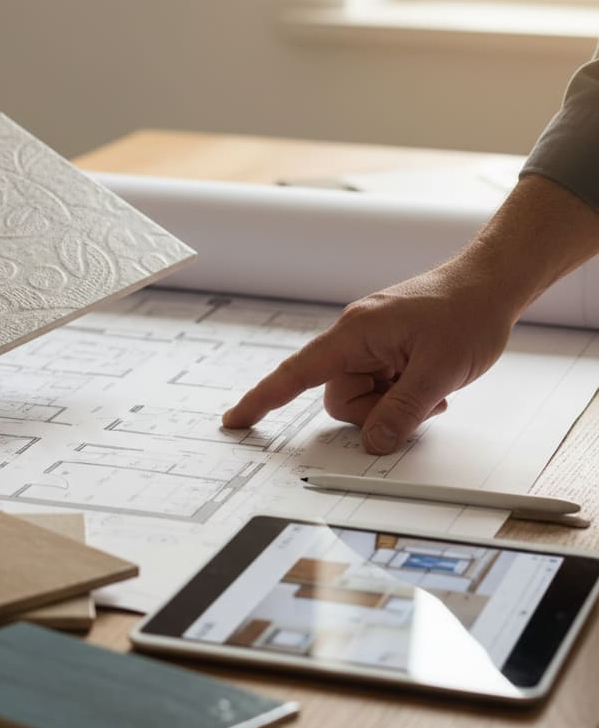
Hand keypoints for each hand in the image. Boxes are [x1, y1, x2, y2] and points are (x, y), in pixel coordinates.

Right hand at [221, 263, 516, 453]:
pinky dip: (400, 394)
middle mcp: (354, 338)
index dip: (262, 399)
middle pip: (339, 397)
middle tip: (419, 401)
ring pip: (360, 397)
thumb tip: (373, 444)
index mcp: (354, 334)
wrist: (492, 284)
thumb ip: (402, 411)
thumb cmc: (467, 312)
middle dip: (374, 411)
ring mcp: (370, 344)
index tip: (235, 420)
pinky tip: (429, 381)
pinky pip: (378, 387)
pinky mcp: (385, 350)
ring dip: (393, 404)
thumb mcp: (440, 371)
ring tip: (431, 388)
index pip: (296, 372)